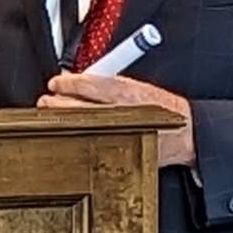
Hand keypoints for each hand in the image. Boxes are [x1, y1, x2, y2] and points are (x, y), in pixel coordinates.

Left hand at [38, 71, 196, 168]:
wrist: (186, 134)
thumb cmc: (163, 108)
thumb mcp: (141, 87)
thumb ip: (111, 83)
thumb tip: (78, 78)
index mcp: (133, 95)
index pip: (96, 86)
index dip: (71, 83)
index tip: (57, 82)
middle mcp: (128, 116)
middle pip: (84, 110)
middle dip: (59, 104)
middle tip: (46, 99)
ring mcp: (125, 137)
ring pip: (84, 129)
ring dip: (63, 120)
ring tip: (51, 112)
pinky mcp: (123, 153)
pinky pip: (91, 145)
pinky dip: (76, 137)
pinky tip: (66, 132)